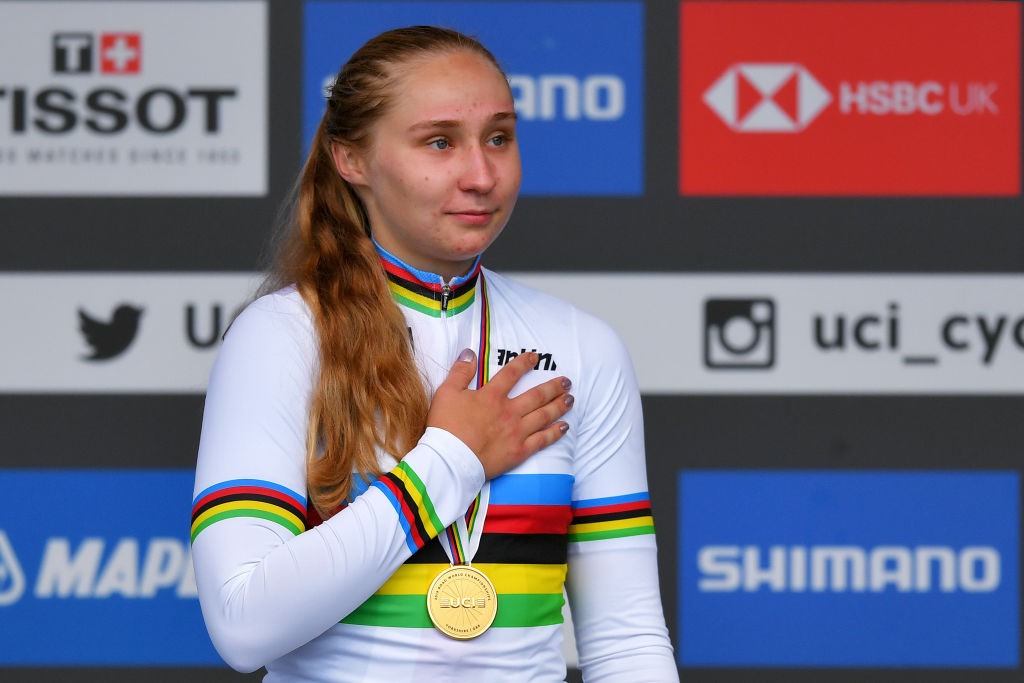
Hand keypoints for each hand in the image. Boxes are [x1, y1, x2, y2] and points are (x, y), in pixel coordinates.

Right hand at [427, 349, 573, 478]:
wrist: (450, 460)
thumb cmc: (445, 427)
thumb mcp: (446, 393)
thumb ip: (460, 372)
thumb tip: (470, 353)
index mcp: (492, 396)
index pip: (512, 373)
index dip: (525, 363)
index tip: (535, 357)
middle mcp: (509, 411)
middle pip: (537, 395)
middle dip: (554, 386)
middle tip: (567, 381)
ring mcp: (517, 432)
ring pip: (544, 415)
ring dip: (559, 405)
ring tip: (571, 398)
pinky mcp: (519, 451)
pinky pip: (542, 440)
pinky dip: (555, 432)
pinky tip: (565, 426)